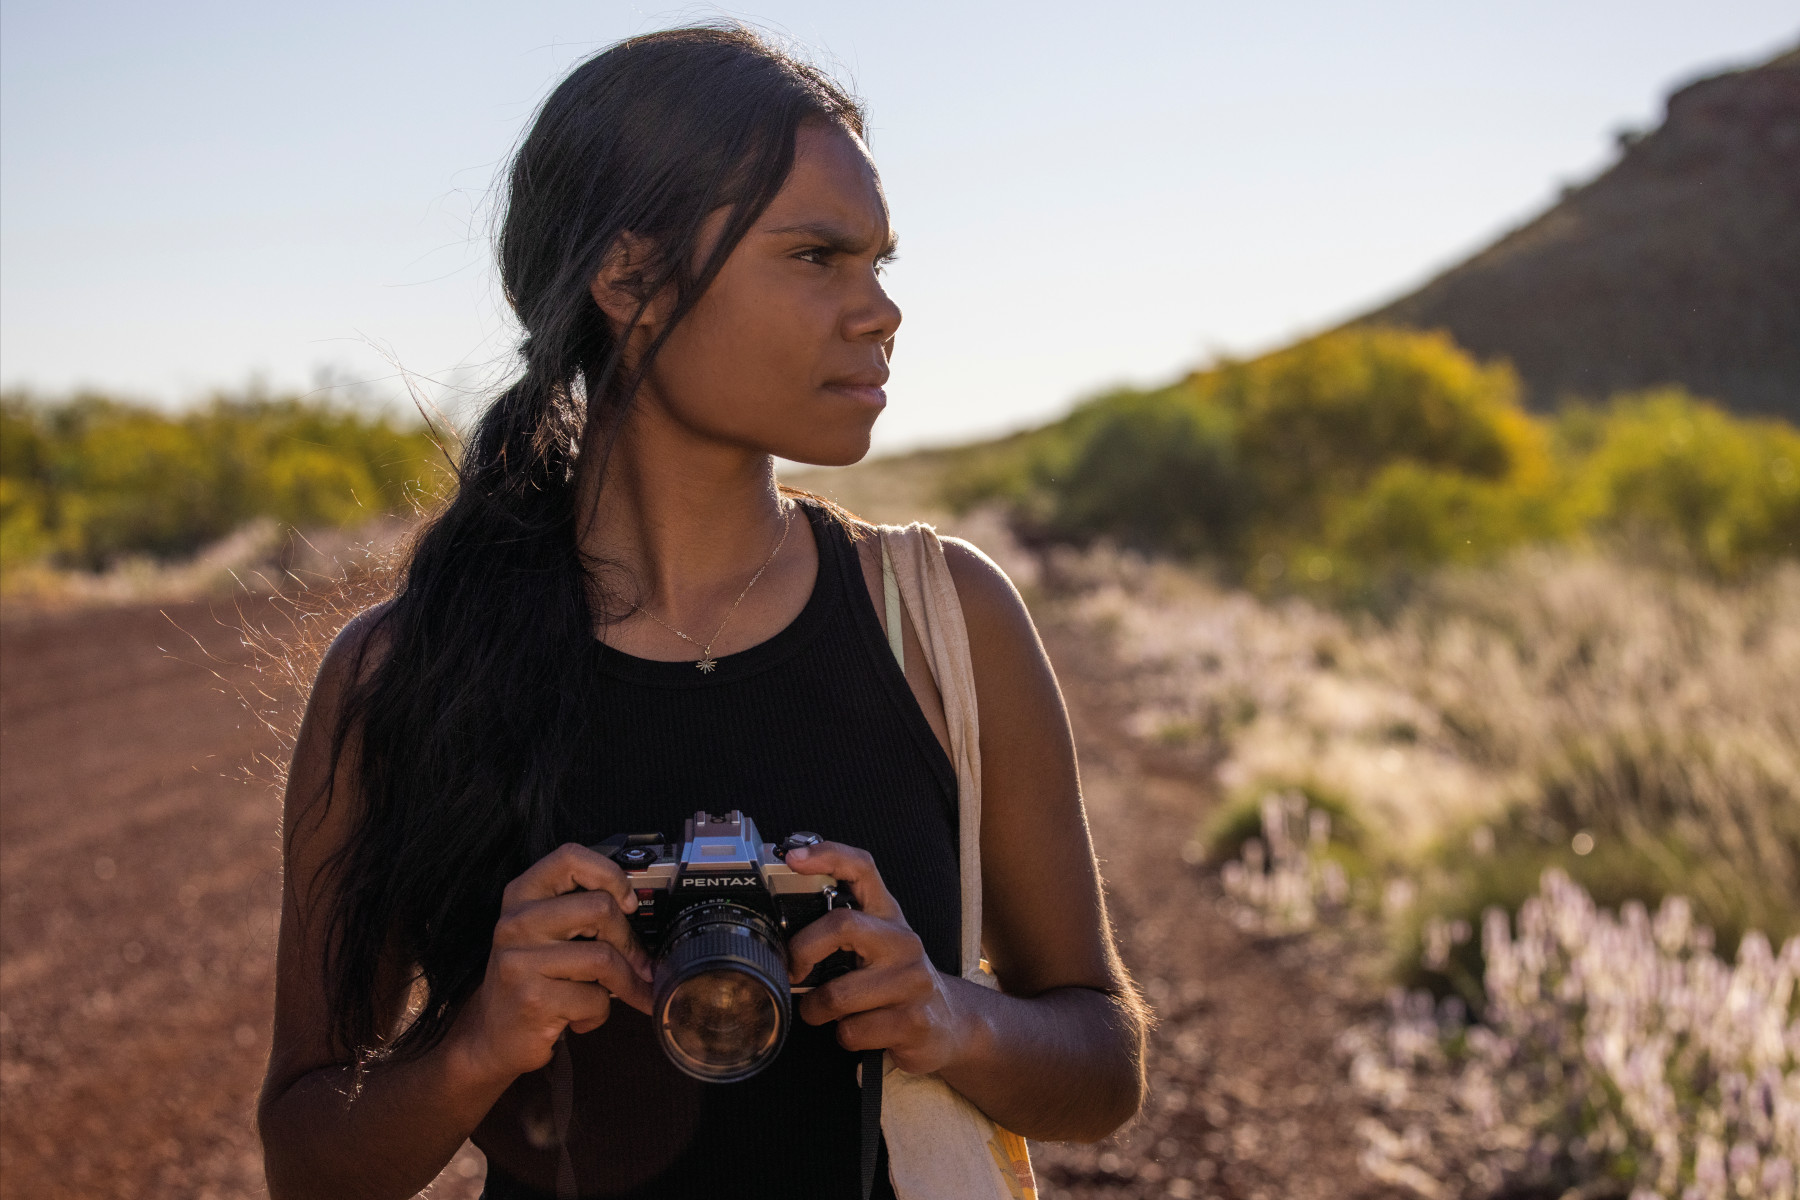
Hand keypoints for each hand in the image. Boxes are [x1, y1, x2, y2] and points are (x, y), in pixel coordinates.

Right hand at [448, 843, 655, 1084]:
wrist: (491, 1036)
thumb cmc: (532, 978)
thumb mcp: (546, 933)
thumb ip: (580, 911)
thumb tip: (642, 912)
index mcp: (523, 894)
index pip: (570, 857)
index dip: (610, 874)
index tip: (628, 902)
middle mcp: (517, 922)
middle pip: (600, 908)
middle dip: (629, 943)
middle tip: (637, 964)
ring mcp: (520, 961)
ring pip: (604, 958)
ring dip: (624, 984)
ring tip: (618, 995)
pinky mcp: (532, 999)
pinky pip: (595, 999)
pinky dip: (600, 1014)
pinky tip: (581, 1020)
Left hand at [783, 841, 971, 1075]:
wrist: (950, 1024)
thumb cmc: (895, 981)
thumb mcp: (875, 946)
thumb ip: (838, 931)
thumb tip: (780, 931)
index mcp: (887, 915)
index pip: (862, 868)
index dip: (827, 855)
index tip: (793, 857)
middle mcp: (902, 941)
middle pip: (843, 925)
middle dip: (804, 950)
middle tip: (792, 970)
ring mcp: (911, 981)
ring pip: (837, 995)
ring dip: (817, 1010)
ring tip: (826, 1012)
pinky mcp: (913, 1022)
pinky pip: (853, 1031)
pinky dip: (843, 1036)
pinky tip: (860, 1031)